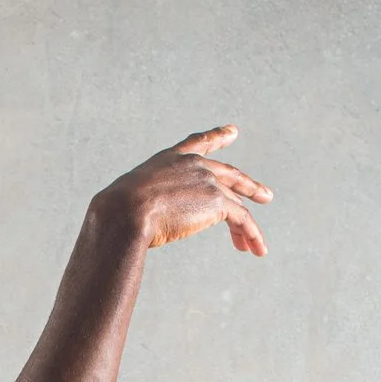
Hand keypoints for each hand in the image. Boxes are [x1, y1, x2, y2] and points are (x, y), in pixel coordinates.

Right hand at [95, 125, 269, 257]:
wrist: (125, 212)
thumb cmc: (116, 212)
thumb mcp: (126, 203)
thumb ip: (136, 209)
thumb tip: (121, 230)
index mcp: (170, 159)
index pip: (199, 143)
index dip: (218, 137)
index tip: (233, 132)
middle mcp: (194, 165)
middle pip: (229, 175)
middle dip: (248, 186)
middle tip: (264, 195)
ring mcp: (208, 181)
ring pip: (237, 203)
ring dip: (248, 228)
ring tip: (258, 245)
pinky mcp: (217, 202)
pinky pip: (242, 219)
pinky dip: (252, 235)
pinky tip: (256, 249)